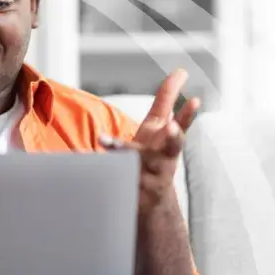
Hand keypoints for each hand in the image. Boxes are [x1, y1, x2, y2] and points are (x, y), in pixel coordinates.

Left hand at [100, 69, 199, 210]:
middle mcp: (162, 159)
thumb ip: (167, 100)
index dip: (187, 113)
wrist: (152, 203)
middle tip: (172, 128)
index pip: (181, 123)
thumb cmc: (154, 155)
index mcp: (166, 142)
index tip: (195, 101)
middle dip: (173, 137)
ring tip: (102, 138)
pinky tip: (79, 155)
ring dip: (120, 150)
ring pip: (134, 162)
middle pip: (171, 148)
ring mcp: (146, 176)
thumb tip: (181, 70)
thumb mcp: (159, 128)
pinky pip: (110, 175)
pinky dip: (94, 165)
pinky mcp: (127, 187)